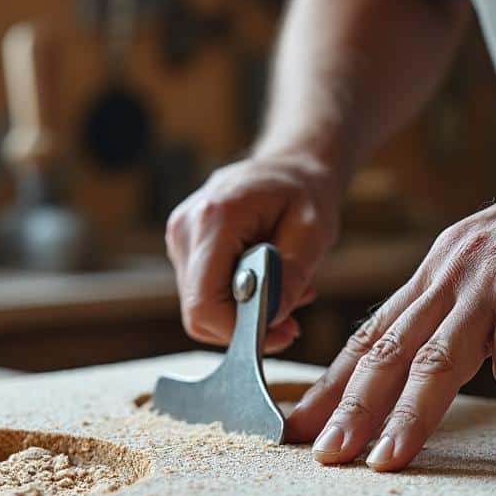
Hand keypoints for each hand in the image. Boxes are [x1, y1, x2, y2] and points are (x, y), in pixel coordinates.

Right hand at [166, 153, 342, 352]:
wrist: (290, 164)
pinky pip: (203, 293)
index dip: (239, 330)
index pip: (204, 302)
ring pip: (200, 308)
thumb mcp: (315, 232)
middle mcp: (187, 228)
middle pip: (198, 312)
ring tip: (283, 288)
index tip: (280, 330)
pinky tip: (264, 279)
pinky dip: (234, 299)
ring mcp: (180, 238)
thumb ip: (292, 276)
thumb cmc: (305, 191)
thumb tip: (271, 321)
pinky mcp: (183, 248)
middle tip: (290, 316)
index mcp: (215, 218)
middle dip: (245, 325)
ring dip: (243, 313)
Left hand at [284, 141, 495, 469]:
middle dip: (360, 413)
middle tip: (332, 459)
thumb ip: (467, 313)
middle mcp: (461, 267)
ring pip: (468, 369)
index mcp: (445, 264)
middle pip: (398, 356)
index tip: (306, 422)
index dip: (340, 381)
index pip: (379, 332)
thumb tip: (430, 380)